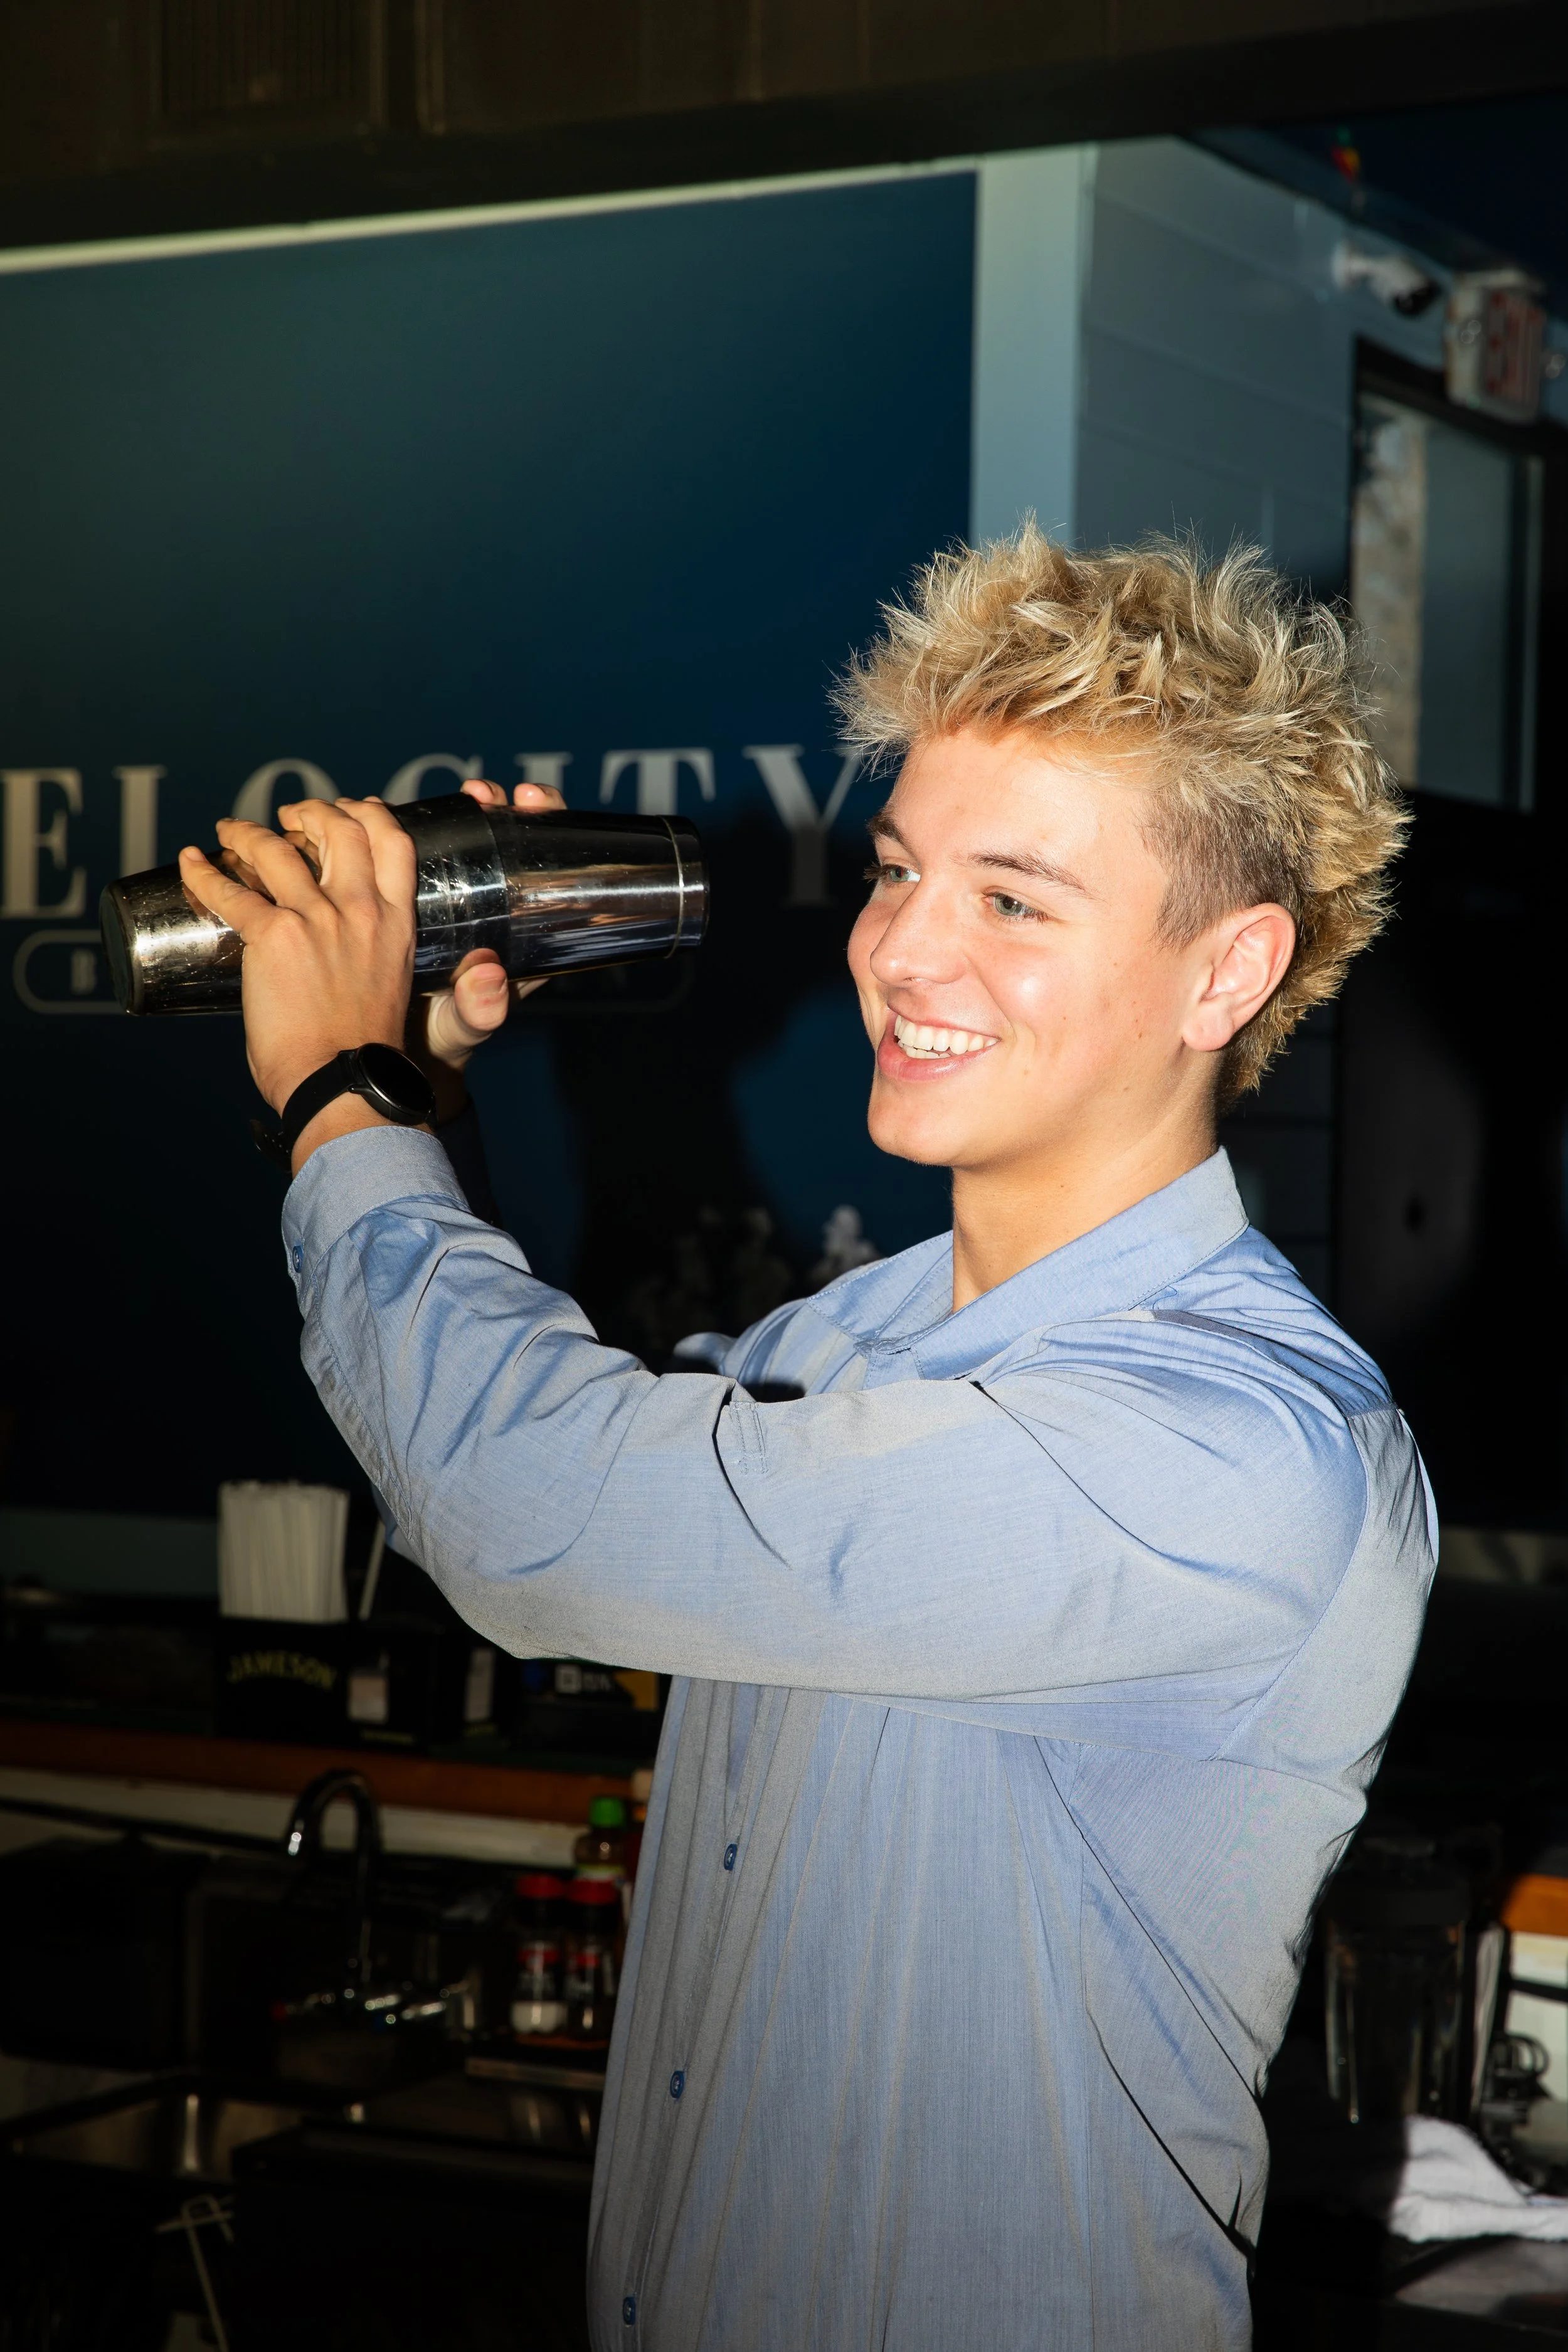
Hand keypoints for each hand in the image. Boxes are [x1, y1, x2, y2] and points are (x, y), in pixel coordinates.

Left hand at [179, 794, 419, 1167]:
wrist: (344, 1085)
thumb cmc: (361, 1053)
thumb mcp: (382, 985)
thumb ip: (360, 957)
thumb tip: (323, 960)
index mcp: (394, 923)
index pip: (393, 843)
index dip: (370, 814)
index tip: (351, 810)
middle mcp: (359, 911)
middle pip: (340, 828)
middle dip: (312, 810)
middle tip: (290, 816)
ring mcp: (317, 920)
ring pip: (278, 849)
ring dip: (250, 832)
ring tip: (231, 830)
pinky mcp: (273, 937)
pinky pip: (229, 892)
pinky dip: (203, 871)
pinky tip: (189, 861)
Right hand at [404, 778, 565, 1119]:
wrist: (400, 1049)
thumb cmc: (446, 1037)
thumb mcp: (465, 1026)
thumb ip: (479, 1012)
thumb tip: (489, 981)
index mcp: (522, 934)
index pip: (548, 868)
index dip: (550, 828)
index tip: (535, 803)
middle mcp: (497, 908)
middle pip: (513, 841)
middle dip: (509, 807)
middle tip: (492, 794)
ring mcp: (461, 898)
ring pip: (469, 840)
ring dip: (465, 809)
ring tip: (464, 794)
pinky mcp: (421, 896)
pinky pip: (422, 853)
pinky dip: (412, 825)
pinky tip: (399, 808)